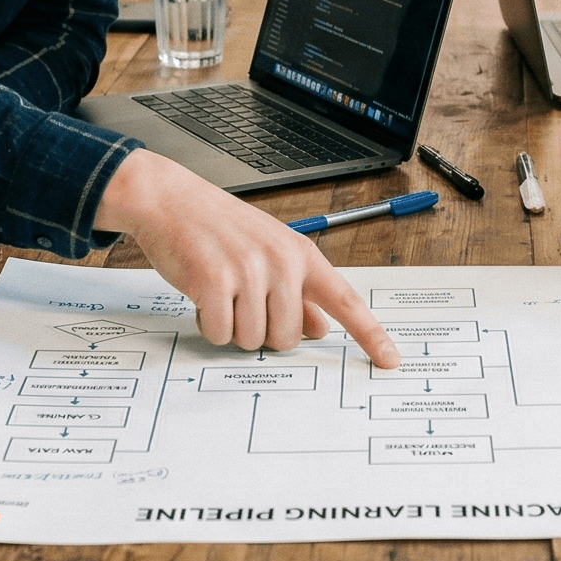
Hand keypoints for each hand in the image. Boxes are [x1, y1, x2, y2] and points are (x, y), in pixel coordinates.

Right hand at [94, 150, 401, 366]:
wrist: (170, 199)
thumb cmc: (219, 226)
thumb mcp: (268, 250)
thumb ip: (299, 291)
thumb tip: (321, 327)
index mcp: (301, 254)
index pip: (346, 300)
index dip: (371, 335)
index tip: (391, 361)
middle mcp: (281, 262)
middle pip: (289, 338)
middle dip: (262, 331)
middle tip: (242, 300)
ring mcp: (248, 271)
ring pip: (253, 340)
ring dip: (232, 328)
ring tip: (221, 292)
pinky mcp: (214, 282)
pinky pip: (220, 334)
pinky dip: (208, 324)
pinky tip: (203, 294)